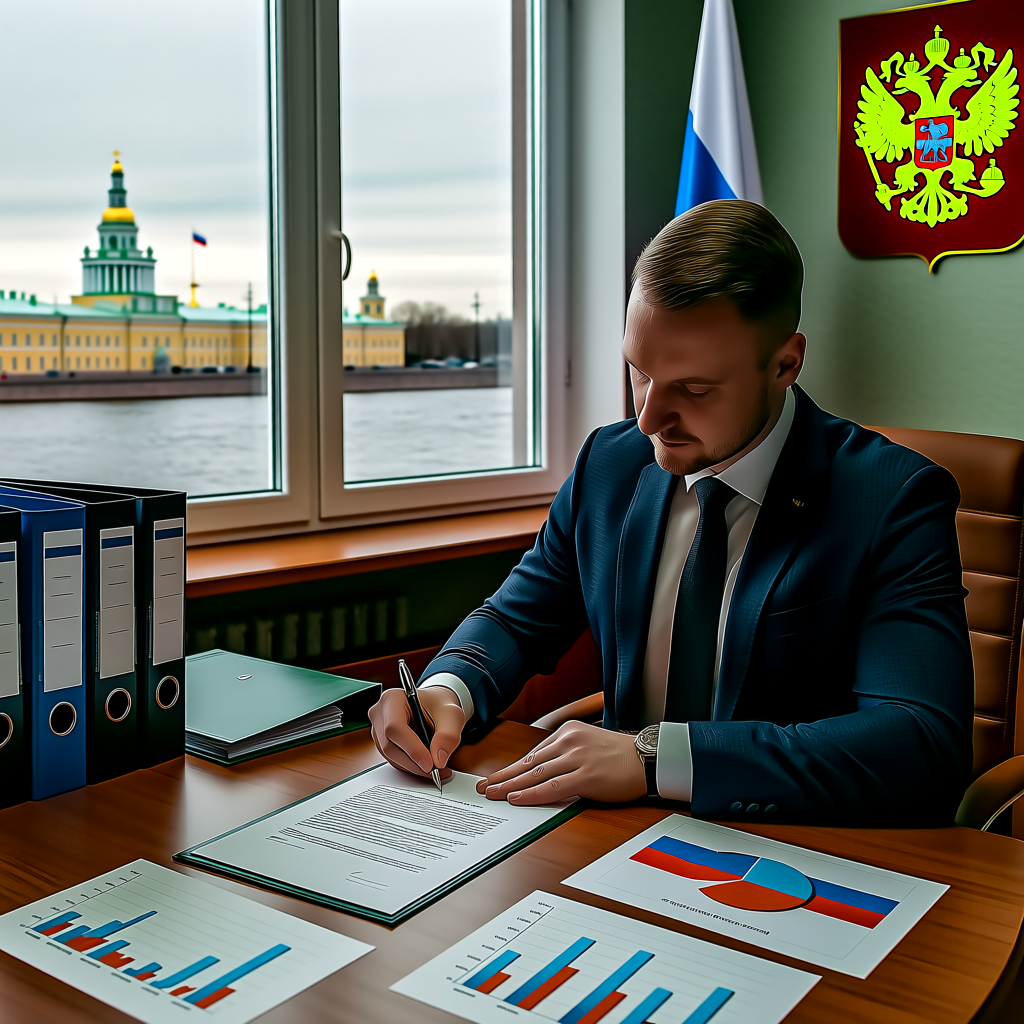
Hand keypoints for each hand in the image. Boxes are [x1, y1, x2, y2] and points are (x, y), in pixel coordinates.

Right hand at [368, 686, 465, 780]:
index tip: (430, 763)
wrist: (433, 706)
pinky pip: (392, 759)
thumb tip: (438, 759)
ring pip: (390, 756)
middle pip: (389, 745)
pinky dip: (410, 766)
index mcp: (393, 698)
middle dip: (414, 762)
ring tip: (435, 768)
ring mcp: (377, 728)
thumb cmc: (439, 706)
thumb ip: (448, 735)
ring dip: (413, 766)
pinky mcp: (381, 741)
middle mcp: (380, 712)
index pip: (394, 728)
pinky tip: (425, 764)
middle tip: (437, 771)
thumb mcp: (452, 715)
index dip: (412, 749)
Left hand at [475, 721, 645, 804]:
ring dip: (510, 785)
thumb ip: (565, 753)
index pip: (533, 753)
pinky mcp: (586, 776)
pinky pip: (552, 787)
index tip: (496, 776)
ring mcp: (577, 758)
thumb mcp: (588, 743)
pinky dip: (531, 793)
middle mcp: (569, 741)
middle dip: (503, 776)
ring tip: (493, 793)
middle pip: (528, 763)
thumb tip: (540, 771)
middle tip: (483, 786)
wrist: (647, 759)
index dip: (512, 767)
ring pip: (535, 774)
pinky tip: (516, 798)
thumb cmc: (619, 755)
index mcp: (568, 731)